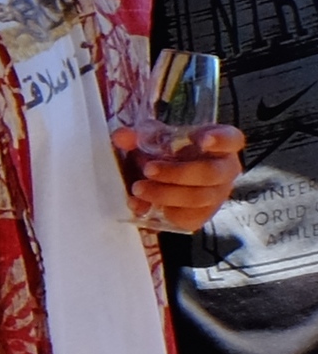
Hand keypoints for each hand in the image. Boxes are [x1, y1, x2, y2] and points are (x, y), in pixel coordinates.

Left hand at [117, 126, 242, 231]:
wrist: (165, 178)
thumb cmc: (167, 152)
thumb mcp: (153, 138)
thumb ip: (137, 136)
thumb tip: (121, 137)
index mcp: (221, 144)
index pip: (232, 139)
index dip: (220, 140)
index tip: (201, 140)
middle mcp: (225, 170)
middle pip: (211, 173)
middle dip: (178, 173)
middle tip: (148, 169)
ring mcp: (218, 194)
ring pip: (199, 198)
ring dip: (165, 194)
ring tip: (138, 188)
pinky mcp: (204, 214)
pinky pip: (189, 218)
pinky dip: (163, 212)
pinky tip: (142, 206)